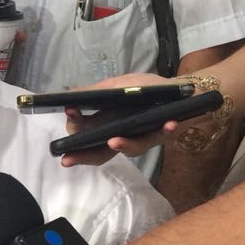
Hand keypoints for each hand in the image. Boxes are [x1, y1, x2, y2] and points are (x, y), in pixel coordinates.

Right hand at [56, 72, 176, 167]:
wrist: (178, 92)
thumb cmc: (144, 89)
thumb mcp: (117, 85)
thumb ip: (95, 91)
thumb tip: (68, 94)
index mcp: (105, 123)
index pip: (83, 133)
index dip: (72, 127)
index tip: (68, 116)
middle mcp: (120, 135)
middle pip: (98, 153)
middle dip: (81, 157)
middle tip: (66, 159)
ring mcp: (141, 138)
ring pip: (130, 148)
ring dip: (123, 145)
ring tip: (112, 141)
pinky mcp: (161, 136)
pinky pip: (161, 135)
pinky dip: (164, 130)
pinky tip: (168, 123)